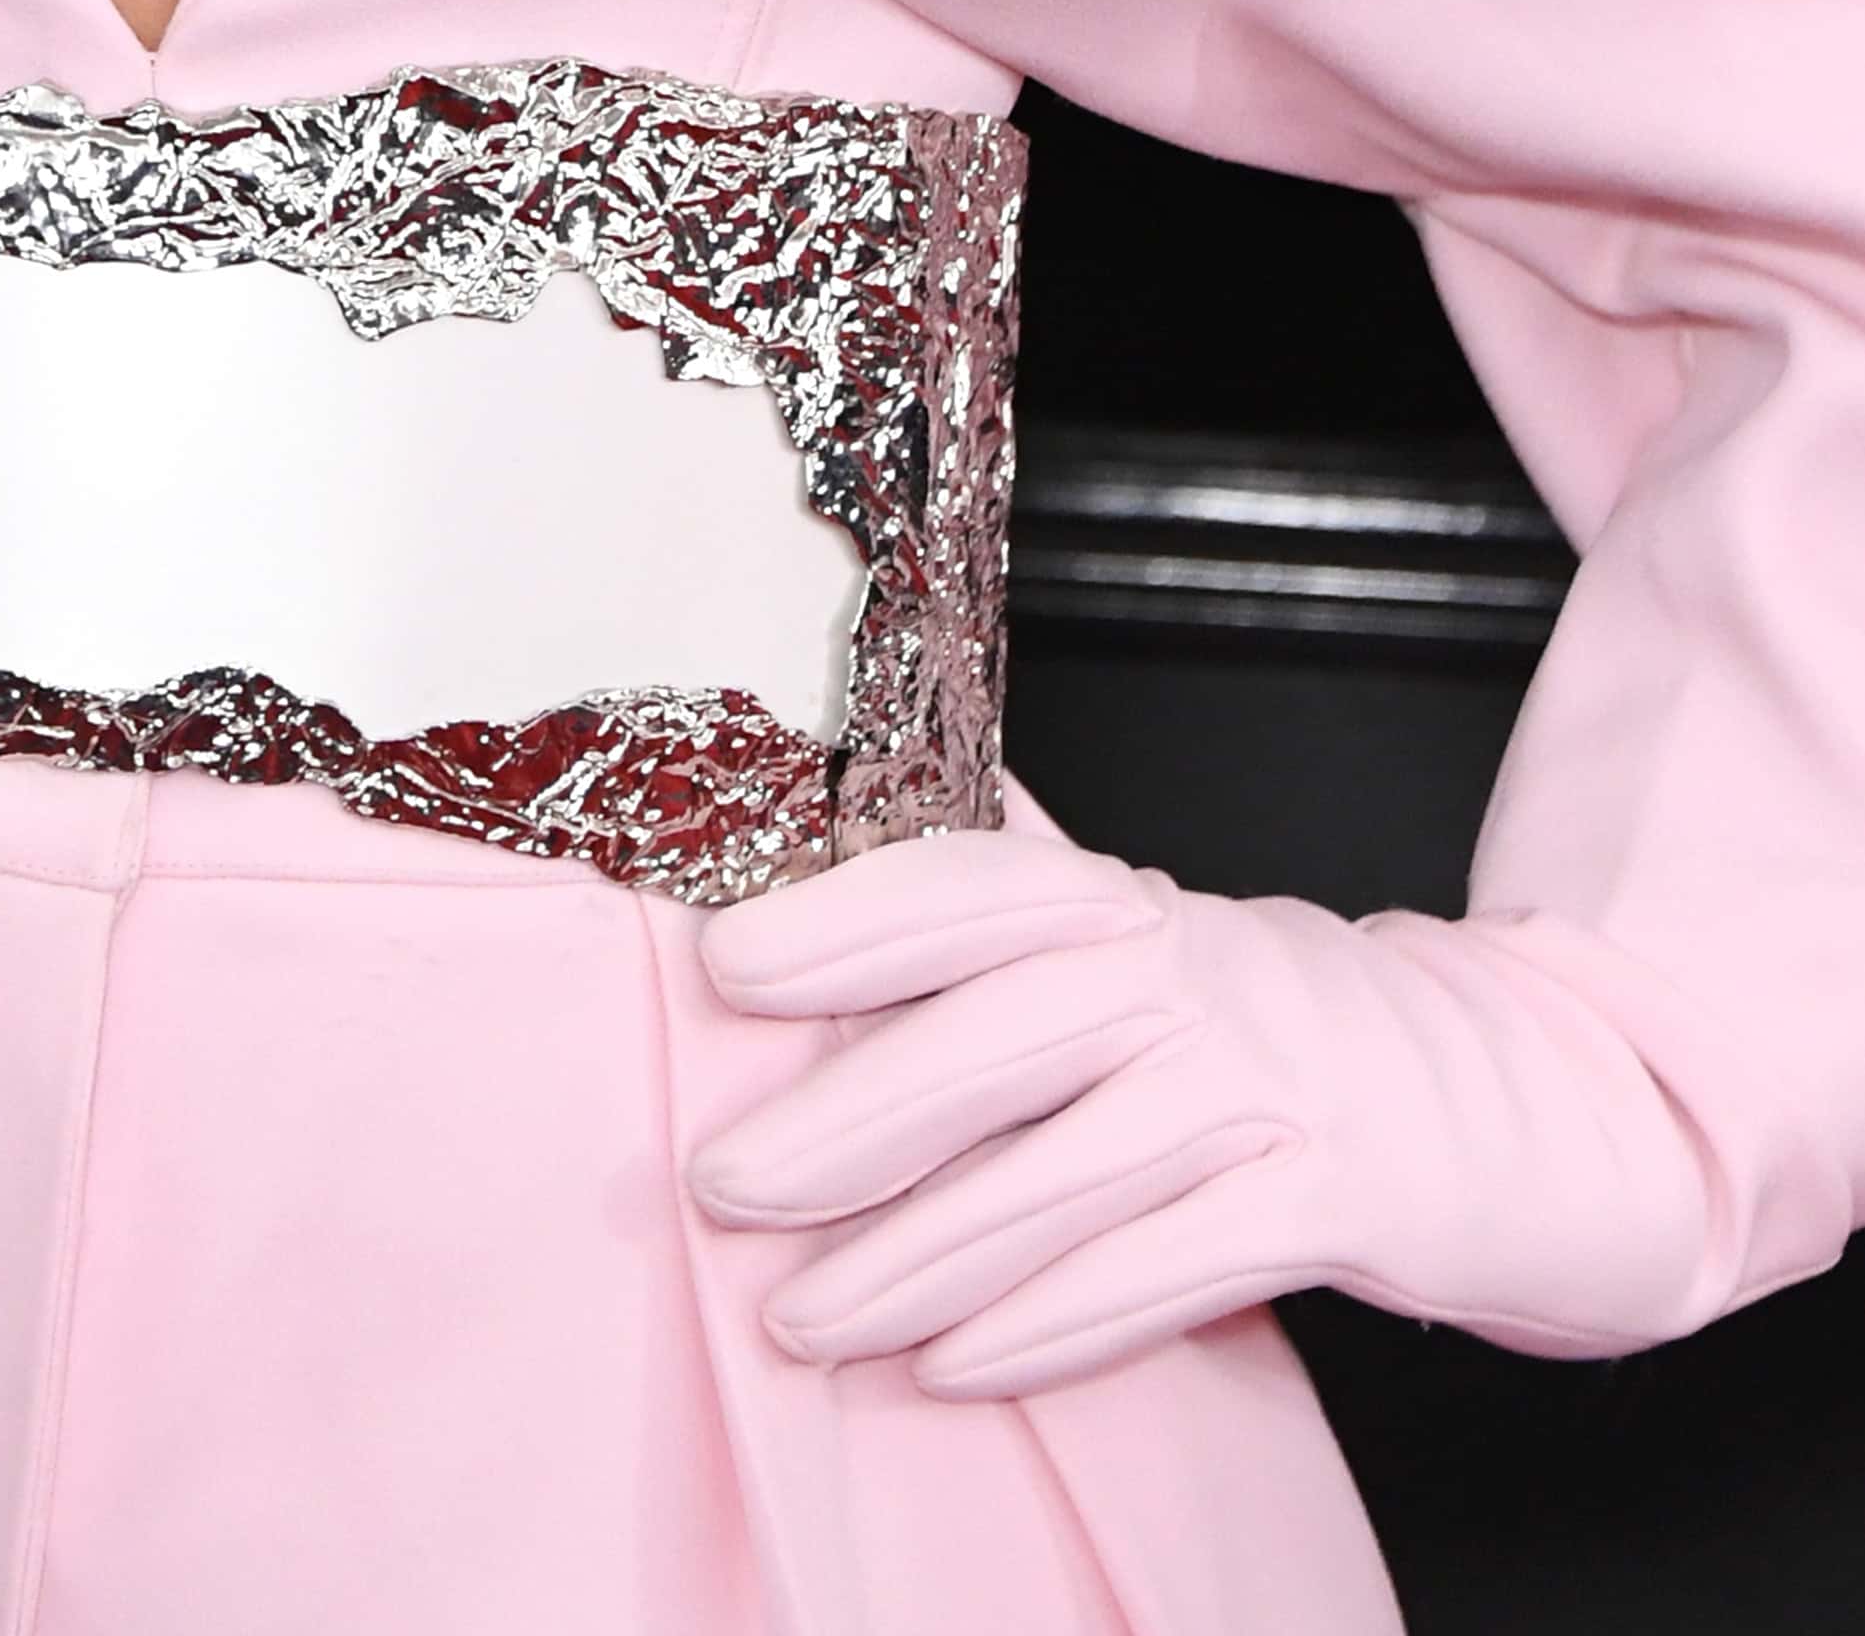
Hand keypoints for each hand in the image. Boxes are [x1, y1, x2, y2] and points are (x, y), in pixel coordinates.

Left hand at [683, 828, 1733, 1398]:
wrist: (1517, 1098)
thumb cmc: (1283, 1030)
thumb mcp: (1152, 951)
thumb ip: (1014, 924)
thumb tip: (829, 876)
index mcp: (1127, 909)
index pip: (970, 889)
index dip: (847, 921)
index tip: (724, 968)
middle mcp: (1191, 977)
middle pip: (998, 1038)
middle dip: (849, 1118)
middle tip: (725, 1184)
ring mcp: (1266, 1086)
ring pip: (1067, 1172)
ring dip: (922, 1255)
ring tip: (806, 1318)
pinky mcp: (1334, 1198)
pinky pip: (1173, 1266)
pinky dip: (1059, 1321)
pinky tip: (957, 1365)